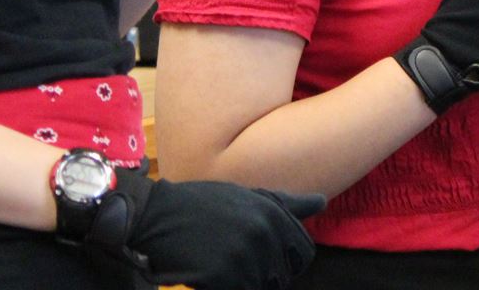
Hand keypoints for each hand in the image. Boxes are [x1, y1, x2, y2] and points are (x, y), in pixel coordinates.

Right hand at [98, 167, 323, 289]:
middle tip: (235, 256)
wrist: (156, 216)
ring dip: (244, 281)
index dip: (286, 258)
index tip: (263, 254)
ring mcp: (244, 256)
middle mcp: (263, 233)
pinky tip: (210, 272)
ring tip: (219, 260)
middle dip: (265, 273)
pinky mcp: (224, 277)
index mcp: (272, 213)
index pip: (302, 252)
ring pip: (262, 286)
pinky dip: (227, 286)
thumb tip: (322, 202)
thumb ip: (287, 203)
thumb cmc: (203, 205)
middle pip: (283, 275)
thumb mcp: (247, 196)